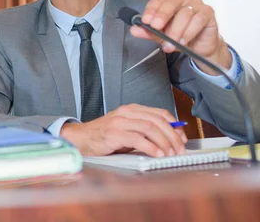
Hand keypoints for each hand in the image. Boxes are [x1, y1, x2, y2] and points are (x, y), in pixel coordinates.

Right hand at [60, 104, 187, 156]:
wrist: (81, 138)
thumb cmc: (104, 136)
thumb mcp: (126, 129)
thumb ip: (143, 131)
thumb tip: (168, 139)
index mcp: (131, 109)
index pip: (160, 113)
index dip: (175, 126)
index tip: (182, 138)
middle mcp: (126, 113)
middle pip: (157, 120)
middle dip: (173, 136)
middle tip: (180, 149)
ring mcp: (119, 122)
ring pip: (150, 128)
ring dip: (164, 142)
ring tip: (170, 153)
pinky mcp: (114, 134)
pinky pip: (137, 139)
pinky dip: (150, 147)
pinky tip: (157, 154)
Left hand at [130, 0, 231, 74]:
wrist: (198, 47)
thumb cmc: (179, 36)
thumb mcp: (160, 36)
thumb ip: (148, 32)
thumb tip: (134, 29)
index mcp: (169, 0)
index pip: (158, 0)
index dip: (151, 10)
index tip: (145, 21)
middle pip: (171, 2)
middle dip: (162, 15)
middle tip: (156, 28)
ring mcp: (197, 4)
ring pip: (185, 13)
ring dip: (176, 30)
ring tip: (170, 44)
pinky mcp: (208, 13)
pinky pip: (199, 19)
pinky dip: (189, 31)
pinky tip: (183, 41)